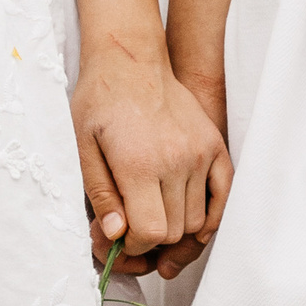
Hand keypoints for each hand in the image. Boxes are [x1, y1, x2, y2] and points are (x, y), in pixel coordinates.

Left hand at [73, 41, 231, 281]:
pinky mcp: (214, 146)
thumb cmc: (100, 101)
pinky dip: (210, 218)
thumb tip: (115, 236)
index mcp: (139, 163)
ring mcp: (200, 153)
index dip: (132, 246)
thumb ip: (100, 194)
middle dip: (150, 242)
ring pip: (196, 219)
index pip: (149, 232)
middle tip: (131, 234)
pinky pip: (223, 196)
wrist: (129, 60)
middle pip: (172, 231)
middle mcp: (176, 160)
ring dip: (175, 230)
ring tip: (153, 223)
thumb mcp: (82, 147)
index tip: (119, 239)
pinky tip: (192, 227)